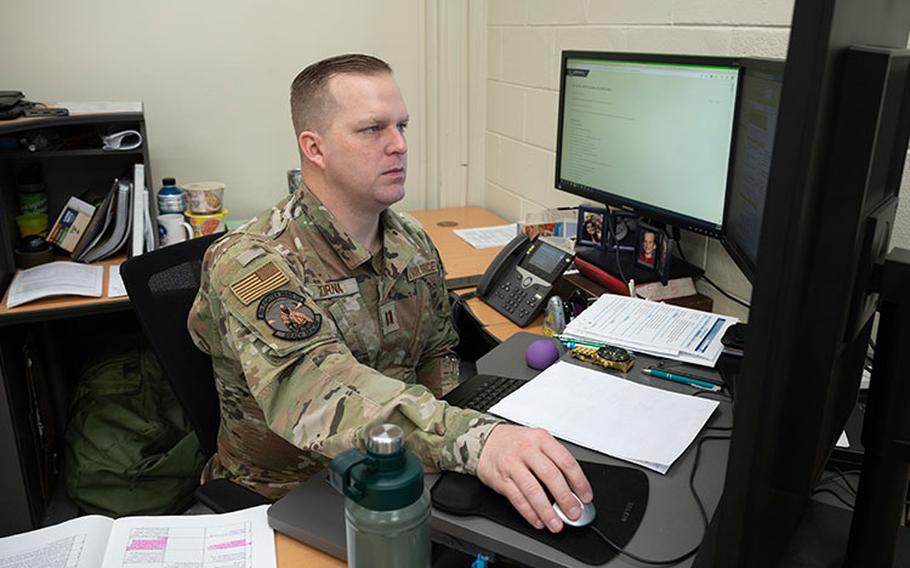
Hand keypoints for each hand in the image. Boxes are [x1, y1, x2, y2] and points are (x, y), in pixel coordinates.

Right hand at [476, 424, 592, 532]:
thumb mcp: (538, 442)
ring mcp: (512, 464)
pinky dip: (529, 512)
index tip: (585, 497)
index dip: (579, 481)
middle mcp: (527, 450)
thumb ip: (555, 461)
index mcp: (541, 439)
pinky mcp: (501, 479)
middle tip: (573, 513)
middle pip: (550, 476)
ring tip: (556, 523)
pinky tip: (537, 520)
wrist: (485, 441)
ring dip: (547, 510)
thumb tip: (574, 488)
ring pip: (533, 490)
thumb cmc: (515, 443)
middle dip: (565, 498)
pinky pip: (517, 498)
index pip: (566, 461)